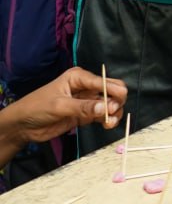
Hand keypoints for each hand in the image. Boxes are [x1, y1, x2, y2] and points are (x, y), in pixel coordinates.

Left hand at [5, 67, 125, 144]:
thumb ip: (83, 107)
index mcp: (79, 77)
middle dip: (116, 101)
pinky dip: (108, 119)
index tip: (114, 106)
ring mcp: (87, 101)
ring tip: (110, 123)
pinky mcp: (85, 114)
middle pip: (112, 89)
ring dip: (114, 112)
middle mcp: (86, 87)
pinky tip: (107, 125)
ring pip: (110, 103)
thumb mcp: (59, 106)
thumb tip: (107, 108)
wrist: (23, 125)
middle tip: (113, 113)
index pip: (104, 81)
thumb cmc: (37, 108)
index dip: (112, 92)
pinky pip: (103, 115)